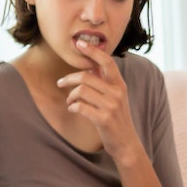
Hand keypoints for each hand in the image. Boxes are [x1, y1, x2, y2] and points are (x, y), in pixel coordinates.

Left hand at [56, 42, 142, 160]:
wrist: (126, 143)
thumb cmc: (117, 119)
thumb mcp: (115, 98)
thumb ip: (104, 81)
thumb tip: (90, 65)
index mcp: (120, 85)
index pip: (107, 61)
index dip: (93, 51)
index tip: (79, 43)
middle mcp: (117, 93)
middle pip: (86, 76)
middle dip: (69, 78)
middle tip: (60, 83)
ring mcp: (111, 107)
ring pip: (81, 91)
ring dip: (70, 95)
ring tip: (70, 101)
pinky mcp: (103, 119)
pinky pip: (80, 106)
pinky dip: (72, 107)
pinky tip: (73, 109)